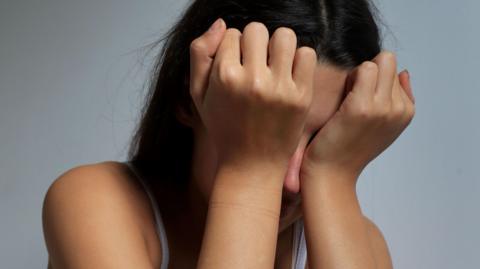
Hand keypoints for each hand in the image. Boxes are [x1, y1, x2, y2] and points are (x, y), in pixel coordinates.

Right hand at [190, 20, 316, 169]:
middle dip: (254, 42)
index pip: (233, 34)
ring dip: (278, 45)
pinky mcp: (301, 96)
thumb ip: (199, 54)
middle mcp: (253, 80)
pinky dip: (299, 59)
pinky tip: (289, 74)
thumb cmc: (223, 128)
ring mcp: (279, 88)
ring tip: (273, 63)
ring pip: (284, 36)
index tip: (236, 66)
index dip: (233, 48)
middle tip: (255, 63)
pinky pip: (307, 54)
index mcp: (224, 77)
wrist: (251, 164)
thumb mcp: (198, 95)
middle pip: (257, 29)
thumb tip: (222, 23)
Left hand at [300, 51, 415, 178]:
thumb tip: (404, 72)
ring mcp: (383, 107)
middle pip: (388, 62)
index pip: (395, 71)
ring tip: (345, 96)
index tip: (360, 99)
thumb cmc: (348, 149)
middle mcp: (399, 109)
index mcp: (406, 112)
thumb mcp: (381, 126)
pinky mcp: (362, 106)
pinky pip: (364, 69)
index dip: (374, 79)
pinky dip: (349, 76)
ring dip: (359, 72)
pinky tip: (338, 96)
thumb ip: (397, 100)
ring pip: (378, 62)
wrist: (330, 174)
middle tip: (351, 92)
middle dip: (369, 70)